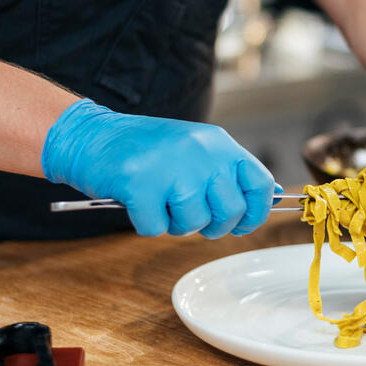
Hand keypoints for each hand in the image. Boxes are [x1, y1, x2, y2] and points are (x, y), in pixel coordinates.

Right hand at [42, 100, 274, 237]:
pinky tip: (137, 201)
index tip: (241, 224)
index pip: (260, 184)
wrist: (91, 136)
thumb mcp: (195, 149)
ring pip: (193, 224)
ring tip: (158, 200)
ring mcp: (171, 168)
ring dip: (174, 223)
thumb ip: (228, 172)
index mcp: (218, 143)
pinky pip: (156, 229)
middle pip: (230, 211)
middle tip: (189, 214)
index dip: (255, 212)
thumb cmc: (143, 148)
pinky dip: (145, 223)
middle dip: (212, 225)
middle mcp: (200, 152)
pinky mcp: (141, 185)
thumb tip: (274, 196)